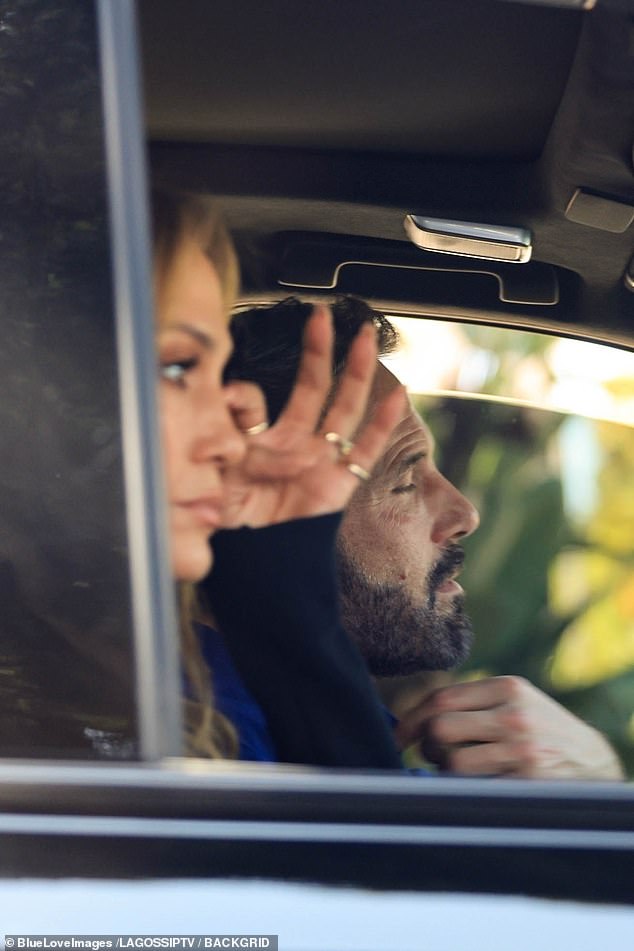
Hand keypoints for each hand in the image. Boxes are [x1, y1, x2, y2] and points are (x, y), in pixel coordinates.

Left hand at [220, 304, 405, 527]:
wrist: (253, 569)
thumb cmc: (228, 526)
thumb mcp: (214, 473)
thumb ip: (219, 433)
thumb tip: (223, 394)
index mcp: (257, 443)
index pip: (253, 402)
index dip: (241, 395)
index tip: (228, 398)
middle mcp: (292, 446)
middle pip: (311, 388)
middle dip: (318, 350)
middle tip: (321, 315)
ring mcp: (319, 461)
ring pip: (343, 408)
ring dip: (354, 371)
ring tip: (363, 336)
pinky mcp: (339, 483)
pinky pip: (366, 449)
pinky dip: (383, 423)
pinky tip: (398, 394)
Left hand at [395, 675, 623, 780]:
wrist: (594, 761)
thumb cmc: (543, 731)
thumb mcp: (517, 702)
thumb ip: (475, 703)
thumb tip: (418, 720)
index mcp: (507, 687)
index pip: (442, 698)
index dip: (411, 720)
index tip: (399, 737)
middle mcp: (514, 714)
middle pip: (440, 727)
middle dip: (427, 746)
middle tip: (433, 755)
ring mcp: (521, 749)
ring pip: (452, 762)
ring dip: (444, 771)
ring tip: (458, 770)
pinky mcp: (527, 781)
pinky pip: (474, 788)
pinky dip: (465, 790)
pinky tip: (476, 785)